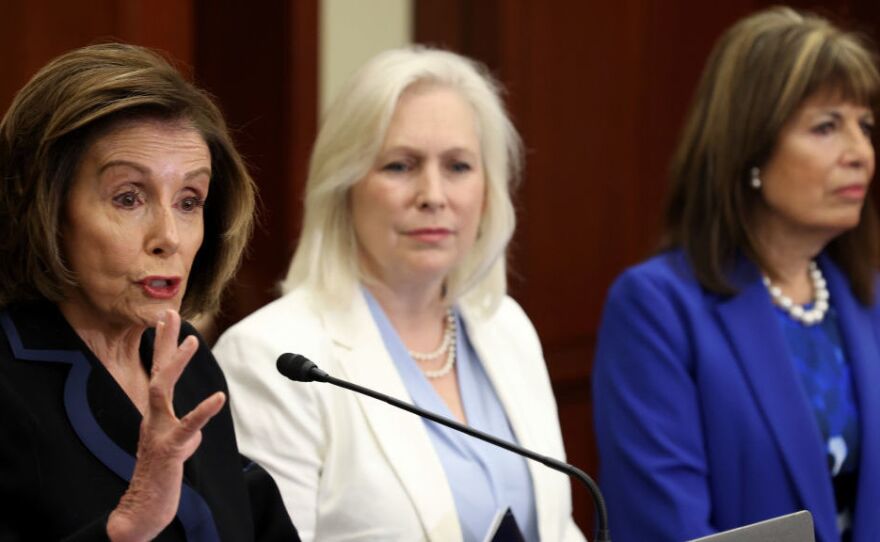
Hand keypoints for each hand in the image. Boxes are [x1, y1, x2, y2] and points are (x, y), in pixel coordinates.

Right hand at [106, 310, 225, 541]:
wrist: (145, 504)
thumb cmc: (162, 472)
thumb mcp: (180, 445)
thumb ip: (187, 430)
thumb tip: (196, 427)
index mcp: (156, 412)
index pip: (159, 371)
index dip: (164, 344)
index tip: (167, 316)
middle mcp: (153, 415)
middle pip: (156, 370)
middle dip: (164, 340)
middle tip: (169, 312)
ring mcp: (158, 429)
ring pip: (162, 390)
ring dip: (176, 364)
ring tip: (193, 340)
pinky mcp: (170, 447)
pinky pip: (188, 426)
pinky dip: (203, 411)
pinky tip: (219, 398)